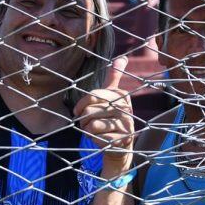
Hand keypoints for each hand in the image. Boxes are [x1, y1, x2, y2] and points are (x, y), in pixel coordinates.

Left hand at [73, 56, 133, 173]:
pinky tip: (100, 139)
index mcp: (122, 95)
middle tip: (87, 123)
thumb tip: (122, 58)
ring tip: (94, 131)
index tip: (78, 110)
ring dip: (88, 130)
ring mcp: (125, 125)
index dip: (81, 104)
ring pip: (91, 124)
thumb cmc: (112, 117)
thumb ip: (115, 77)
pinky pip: (96, 137)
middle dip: (83, 119)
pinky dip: (93, 139)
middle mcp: (126, 108)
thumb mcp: (113, 97)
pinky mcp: (121, 140)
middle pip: (90, 111)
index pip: (93, 96)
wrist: (120, 146)